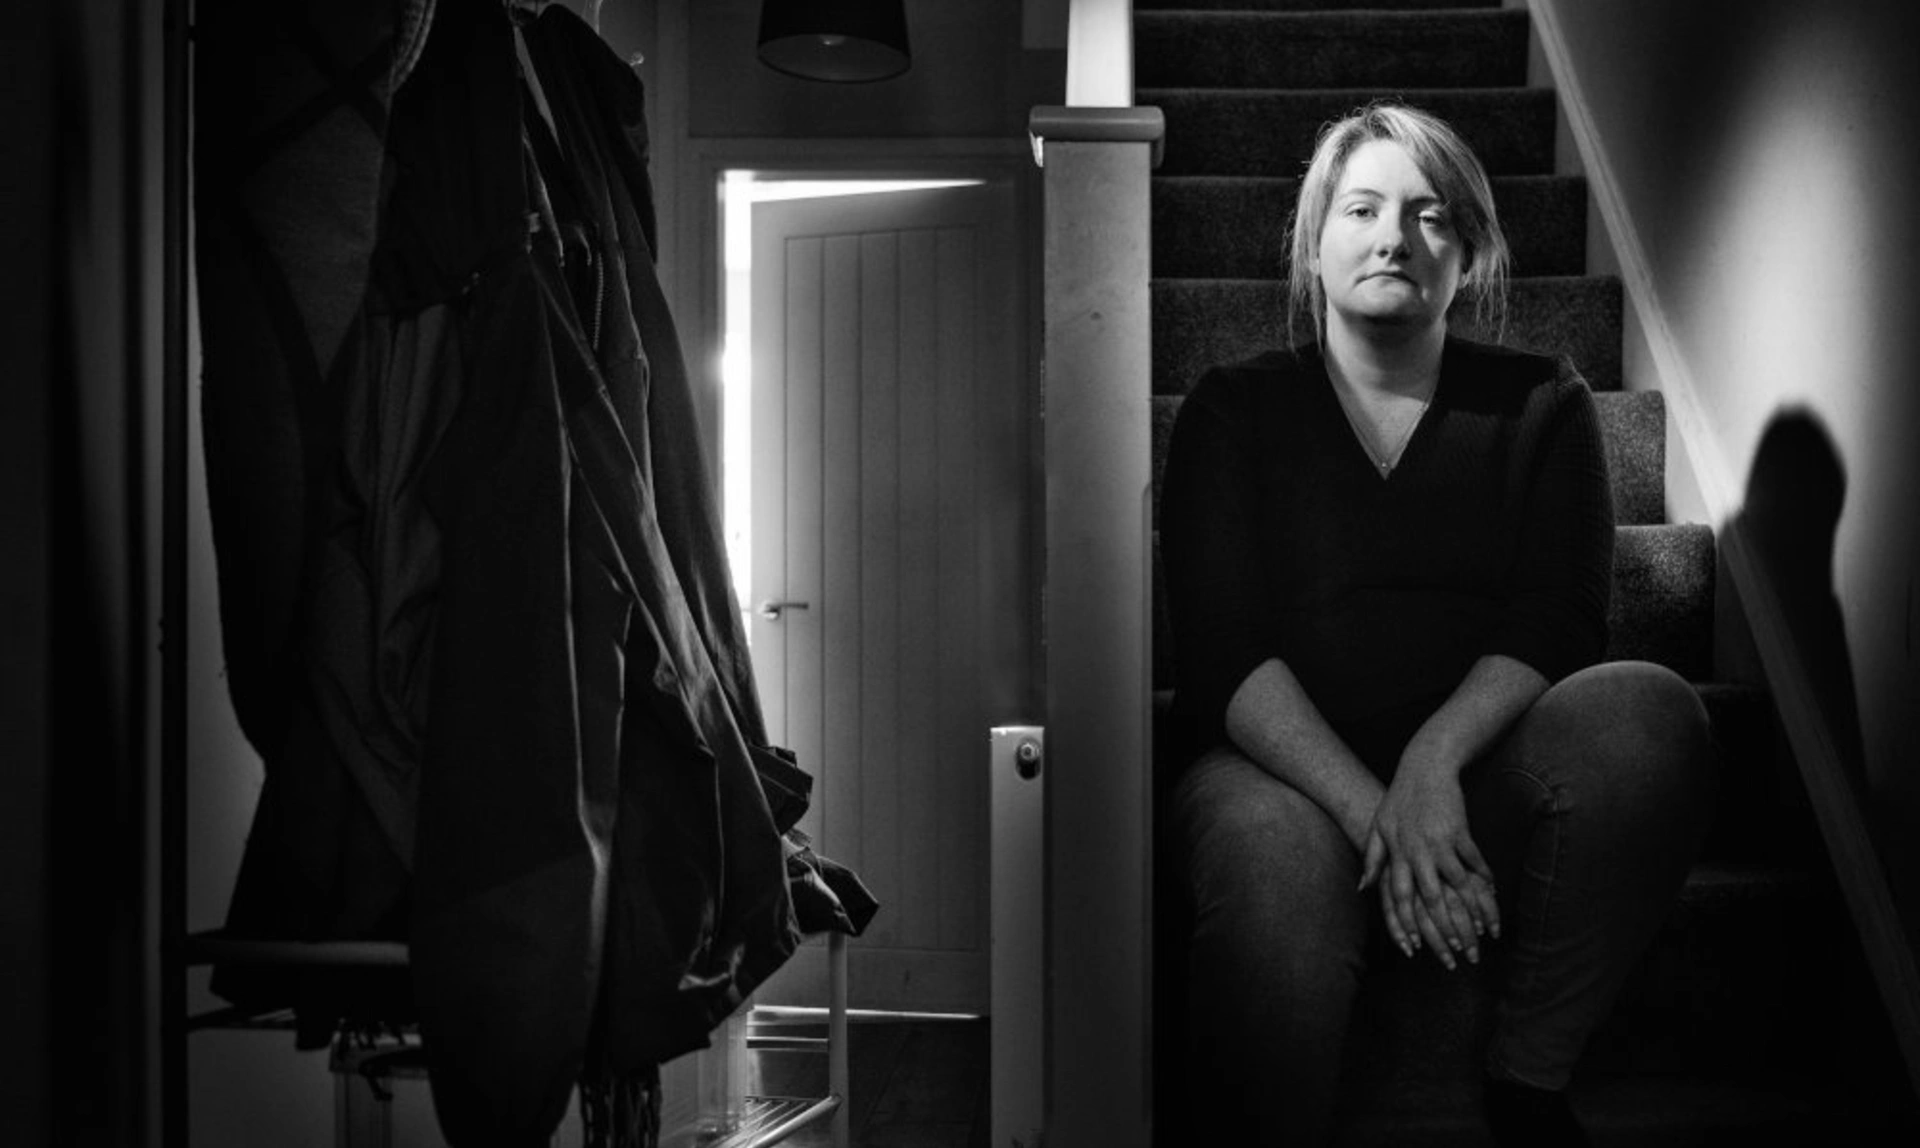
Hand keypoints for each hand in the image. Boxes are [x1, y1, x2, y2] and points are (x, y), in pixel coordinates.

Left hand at [1357, 763, 1499, 968]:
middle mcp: (1416, 852)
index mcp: (1396, 854)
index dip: (1405, 924)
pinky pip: (1475, 862)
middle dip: (1446, 928)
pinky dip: (1485, 880)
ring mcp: (1440, 842)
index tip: (1414, 948)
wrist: (1425, 767)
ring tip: (1485, 931)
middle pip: (1431, 898)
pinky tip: (1493, 895)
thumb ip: (1372, 859)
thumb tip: (1362, 889)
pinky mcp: (1461, 831)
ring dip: (1473, 911)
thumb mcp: (1378, 827)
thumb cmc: (1399, 799)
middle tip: (1459, 952)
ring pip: (1458, 884)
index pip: (1398, 897)